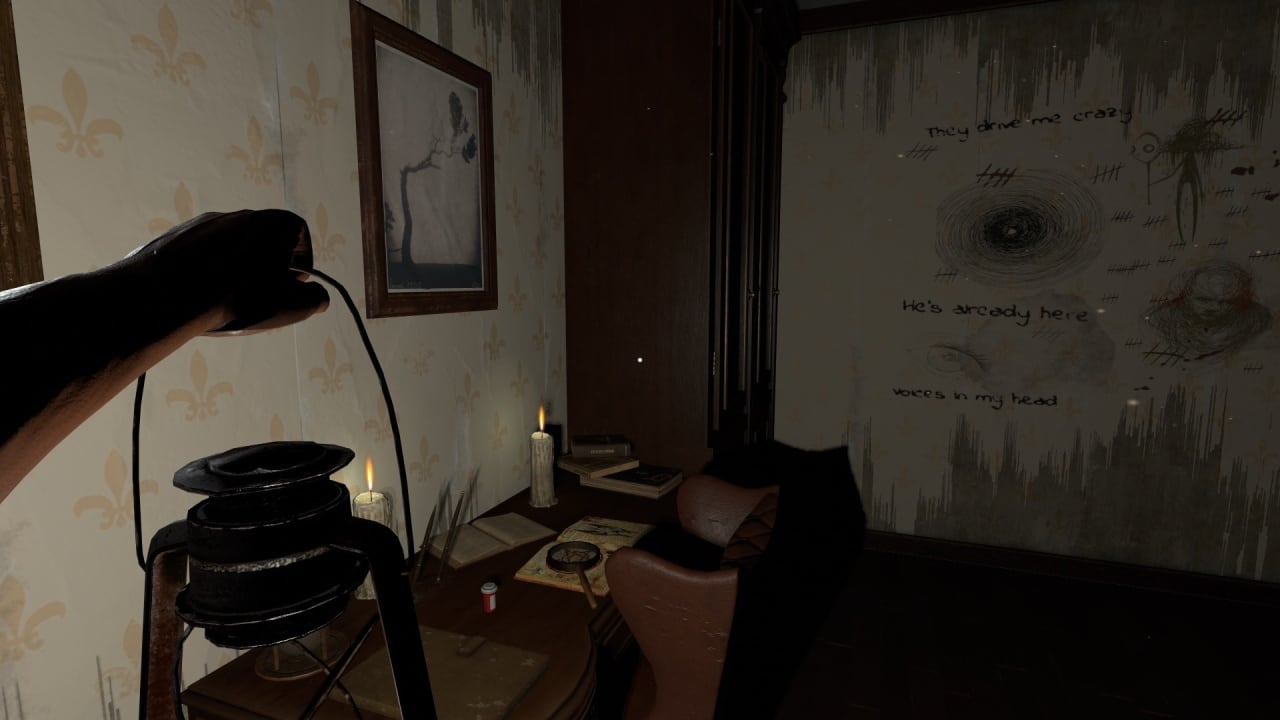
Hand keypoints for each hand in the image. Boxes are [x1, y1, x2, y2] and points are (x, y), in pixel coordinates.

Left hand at [125, 209, 329, 333]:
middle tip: (264, 294)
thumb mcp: (290, 307)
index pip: (300, 235)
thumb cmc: (238, 300)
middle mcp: (243, 215)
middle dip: (271, 265)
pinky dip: (209, 268)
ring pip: (234, 244)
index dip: (303, 261)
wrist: (166, 295)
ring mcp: (208, 221)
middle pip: (267, 238)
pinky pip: (205, 250)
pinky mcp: (180, 233)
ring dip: (239, 267)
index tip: (294, 285)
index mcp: (274, 223)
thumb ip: (315, 300)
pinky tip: (204, 293)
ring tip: (231, 297)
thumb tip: (317, 296)